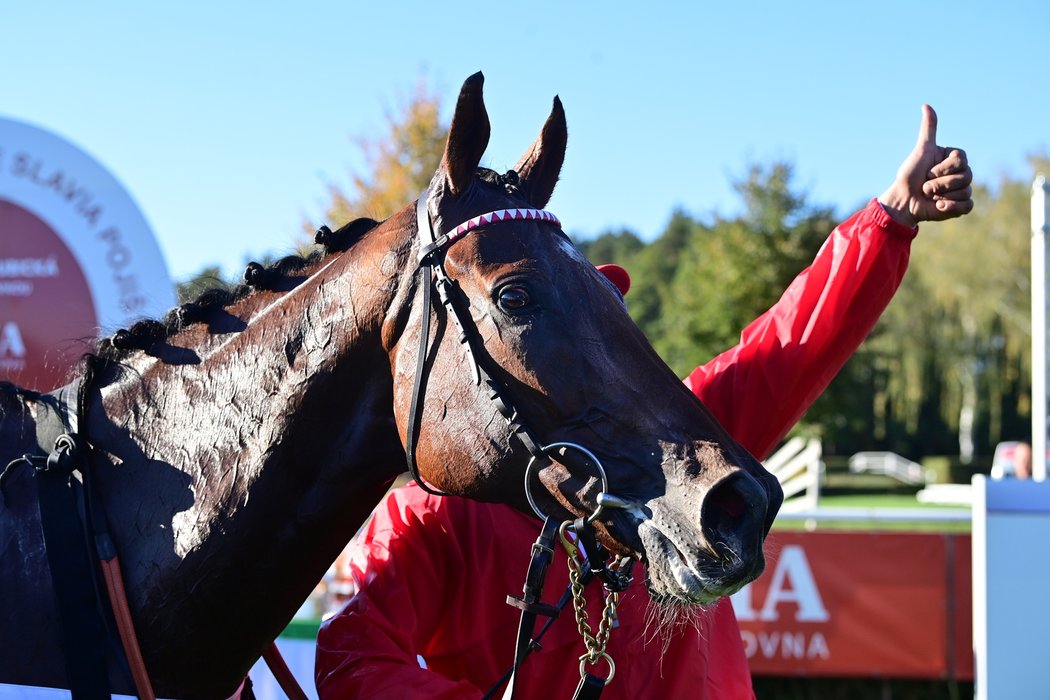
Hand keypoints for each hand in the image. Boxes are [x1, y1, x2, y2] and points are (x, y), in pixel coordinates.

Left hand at [878, 105, 972, 227]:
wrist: (903, 199)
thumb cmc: (910, 174)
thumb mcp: (921, 151)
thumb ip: (928, 130)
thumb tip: (926, 105)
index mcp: (954, 158)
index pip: (961, 160)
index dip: (943, 169)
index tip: (928, 172)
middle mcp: (961, 172)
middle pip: (966, 176)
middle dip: (941, 183)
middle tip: (926, 186)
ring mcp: (962, 189)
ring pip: (966, 191)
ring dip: (942, 195)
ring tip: (929, 195)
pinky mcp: (960, 206)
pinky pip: (968, 206)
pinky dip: (951, 207)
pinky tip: (937, 206)